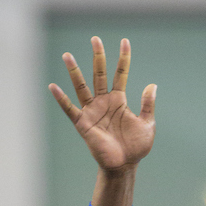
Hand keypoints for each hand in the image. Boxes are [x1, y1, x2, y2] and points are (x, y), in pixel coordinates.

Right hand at [49, 37, 155, 173]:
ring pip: (82, 87)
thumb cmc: (136, 147)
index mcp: (119, 100)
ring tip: (67, 55)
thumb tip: (152, 85)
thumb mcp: (147, 124)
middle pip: (99, 74)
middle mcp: (104, 102)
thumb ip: (148, 104)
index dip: (123, 58)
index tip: (124, 41)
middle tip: (95, 39)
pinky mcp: (83, 123)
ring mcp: (92, 111)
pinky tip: (53, 86)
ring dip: (75, 71)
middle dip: (98, 57)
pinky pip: (70, 109)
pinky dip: (61, 99)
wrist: (124, 166)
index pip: (120, 74)